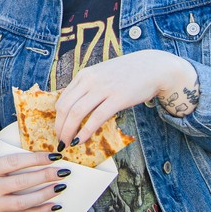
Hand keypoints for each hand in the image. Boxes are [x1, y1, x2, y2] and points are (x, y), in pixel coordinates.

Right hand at [0, 153, 67, 211]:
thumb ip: (16, 162)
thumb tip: (47, 161)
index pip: (15, 162)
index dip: (36, 159)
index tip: (55, 157)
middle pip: (21, 182)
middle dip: (45, 176)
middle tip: (62, 172)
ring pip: (23, 202)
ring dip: (45, 195)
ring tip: (60, 187)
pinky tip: (53, 205)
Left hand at [54, 50, 197, 147]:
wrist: (152, 67)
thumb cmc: (127, 74)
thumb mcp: (101, 75)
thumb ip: (88, 88)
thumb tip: (75, 109)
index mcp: (84, 75)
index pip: (62, 99)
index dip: (57, 118)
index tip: (59, 130)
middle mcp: (90, 80)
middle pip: (65, 107)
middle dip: (60, 128)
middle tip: (60, 142)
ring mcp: (103, 88)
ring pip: (77, 113)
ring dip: (69, 132)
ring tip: (68, 144)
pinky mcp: (117, 98)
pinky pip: (96, 118)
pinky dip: (85, 131)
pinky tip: (81, 140)